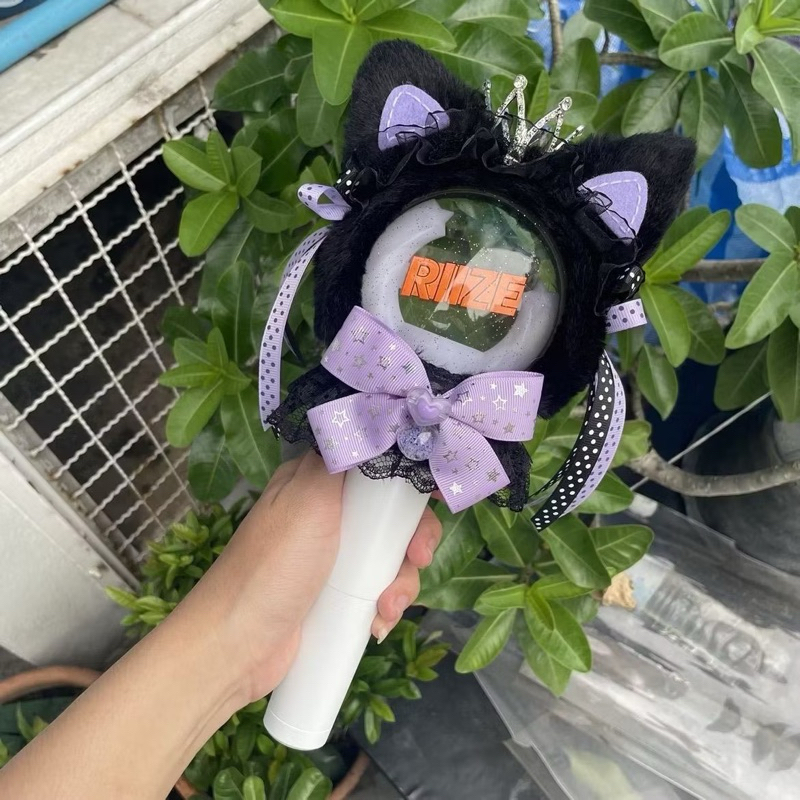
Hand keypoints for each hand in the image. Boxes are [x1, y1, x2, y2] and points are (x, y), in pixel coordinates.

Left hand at [176, 451, 441, 703]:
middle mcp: (327, 514)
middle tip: (417, 557)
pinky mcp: (336, 596)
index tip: (436, 492)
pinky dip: (385, 606)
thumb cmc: (272, 567)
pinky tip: (376, 624)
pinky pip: (378, 591)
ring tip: (386, 606)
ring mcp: (332, 557)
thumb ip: (340, 459)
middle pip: (392, 513)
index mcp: (316, 481)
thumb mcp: (306, 500)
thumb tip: (368, 421)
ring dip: (400, 582)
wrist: (236, 646)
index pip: (374, 462)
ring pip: (391, 555)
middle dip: (412, 538)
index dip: (408, 474)